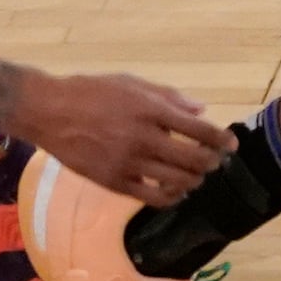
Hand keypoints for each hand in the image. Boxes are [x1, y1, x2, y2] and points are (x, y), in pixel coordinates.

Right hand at [0, 63, 231, 207]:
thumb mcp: (131, 82)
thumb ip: (168, 96)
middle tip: (217, 161)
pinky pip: (152, 198)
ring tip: (198, 176)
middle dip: (211, 162)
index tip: (231, 144)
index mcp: (150, 109)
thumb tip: (201, 110)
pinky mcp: (114, 182)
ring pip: (176, 181)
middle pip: (193, 159)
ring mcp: (128, 163)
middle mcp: (143, 138)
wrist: (50, 112)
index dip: (221, 139)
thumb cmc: (92, 91)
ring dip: (194, 180)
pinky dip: (170, 196)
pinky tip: (175, 191)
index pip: (199, 130)